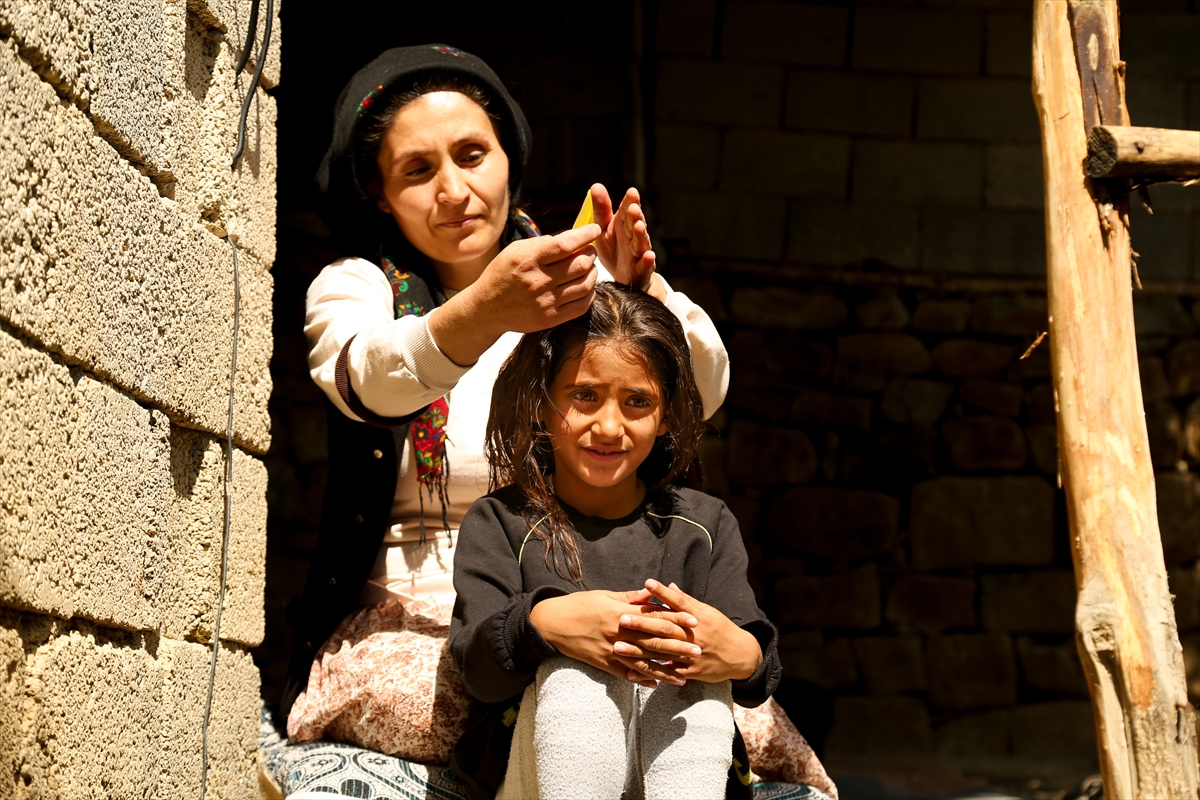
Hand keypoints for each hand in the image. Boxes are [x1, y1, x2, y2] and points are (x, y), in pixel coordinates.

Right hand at [429, 225, 599, 365]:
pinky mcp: (551, 318)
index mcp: (528, 260)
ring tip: (588, 267)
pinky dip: (590, 292)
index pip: (565, 245)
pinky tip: (585, 285)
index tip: (594, 229)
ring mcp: (545, 302)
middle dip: (590, 253)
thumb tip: (571, 237)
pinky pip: (582, 304)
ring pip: (585, 284)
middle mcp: (538, 281)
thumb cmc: (502, 274)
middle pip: (580, 264)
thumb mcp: (515, 251)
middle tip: (589, 250)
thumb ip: (542, 243)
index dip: (585, 235)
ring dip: (592, 272)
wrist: (487, 309)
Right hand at [529, 589, 700, 687]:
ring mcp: (610, 650)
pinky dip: (641, 679)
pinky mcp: (602, 663)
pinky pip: (625, 674)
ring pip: (642, 662)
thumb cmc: (579, 604)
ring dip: (664, 669)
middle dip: (677, 646)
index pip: (654, 616)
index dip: (676, 619)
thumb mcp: (604, 595)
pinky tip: (655, 684)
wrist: (552, 623)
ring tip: (683, 675)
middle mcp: (618, 633)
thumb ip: (629, 597)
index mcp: (620, 613)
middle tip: (698, 651)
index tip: (694, 621)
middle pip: (653, 641)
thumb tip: (651, 593)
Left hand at [589, 184, 664, 301]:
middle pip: (635, 224)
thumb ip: (602, 210)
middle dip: (635, 216)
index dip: (631, 202)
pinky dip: (647, 261)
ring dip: (641, 234)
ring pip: (641, 243)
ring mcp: (639, 253)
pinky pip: (645, 265)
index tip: (631, 192)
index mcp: (624, 225)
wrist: (623, 277)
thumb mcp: (604, 229)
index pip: (628, 210)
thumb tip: (596, 185)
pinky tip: (649, 255)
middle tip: (633, 208)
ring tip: (639, 226)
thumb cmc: (614, 249)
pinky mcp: (641, 269)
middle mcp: (634, 236)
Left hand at [613, 579, 761, 685]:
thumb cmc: (721, 630)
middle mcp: (693, 635)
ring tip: (618, 646)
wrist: (741, 656)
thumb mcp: (708, 612)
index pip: (678, 602)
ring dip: (638, 650)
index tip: (647, 583)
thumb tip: (669, 587)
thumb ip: (686, 602)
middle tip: (621, 619)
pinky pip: (667, 673)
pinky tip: (632, 672)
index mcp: (698, 617)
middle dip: (642, 623)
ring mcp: (691, 654)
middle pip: (665, 628)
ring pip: (662, 652)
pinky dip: (650, 673)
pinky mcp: (690, 672)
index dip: (662, 593)